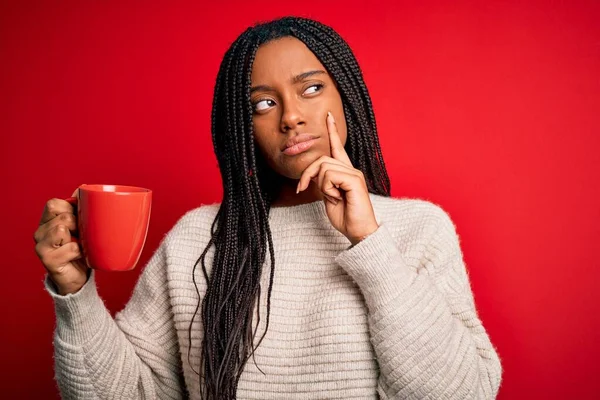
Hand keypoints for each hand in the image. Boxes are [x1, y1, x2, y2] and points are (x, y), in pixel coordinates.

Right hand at [34, 189, 88, 294]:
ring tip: (79, 245)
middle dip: (78, 224)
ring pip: (62, 228)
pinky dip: (81, 251)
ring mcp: (41, 246)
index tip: (80, 220)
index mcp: (47, 221)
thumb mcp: (82, 226)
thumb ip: (80, 208)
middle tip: (81, 236)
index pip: (54, 204)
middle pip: (62, 216)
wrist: (78, 277)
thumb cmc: (81, 249)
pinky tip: (80, 256)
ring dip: (79, 237)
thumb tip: (83, 189)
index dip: (71, 209)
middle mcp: (40, 232)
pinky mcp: (48, 260)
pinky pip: (71, 247)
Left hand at [296, 112, 378, 244]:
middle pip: (321, 159)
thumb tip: (315, 174)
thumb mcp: (328, 197)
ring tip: (332, 198)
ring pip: (324, 167)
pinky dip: (328, 189)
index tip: (328, 116)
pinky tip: (337, 198)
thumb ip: (323, 182)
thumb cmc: (345, 217)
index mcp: (345, 172)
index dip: (332, 131)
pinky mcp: (355, 181)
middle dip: (307, 174)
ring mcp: (354, 174)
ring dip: (321, 186)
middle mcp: (351, 170)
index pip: (337, 148)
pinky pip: (330, 176)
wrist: (358, 231)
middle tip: (302, 188)